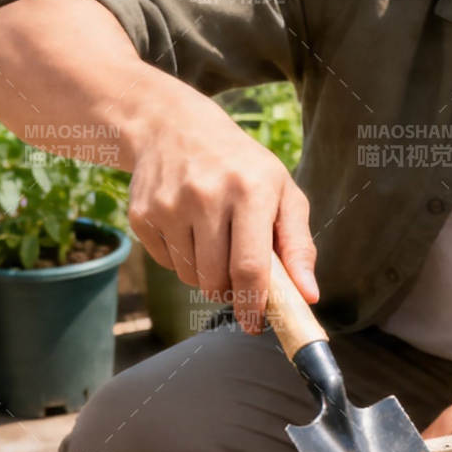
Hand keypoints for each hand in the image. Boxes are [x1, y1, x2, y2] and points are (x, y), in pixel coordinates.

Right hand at [125, 82, 317, 334]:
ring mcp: (169, 205)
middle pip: (217, 279)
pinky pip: (166, 264)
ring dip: (206, 275)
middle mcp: (207, 195)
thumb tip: (309, 294)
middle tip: (238, 274)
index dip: (253, 304)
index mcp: (251, 189)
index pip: (250, 266)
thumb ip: (299, 245)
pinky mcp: (142, 215)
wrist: (173, 127)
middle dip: (231, 290)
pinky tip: (188, 228)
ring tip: (215, 242)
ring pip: (190, 277)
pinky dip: (181, 259)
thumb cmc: (242, 166)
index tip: (256, 325)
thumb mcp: (282, 191)